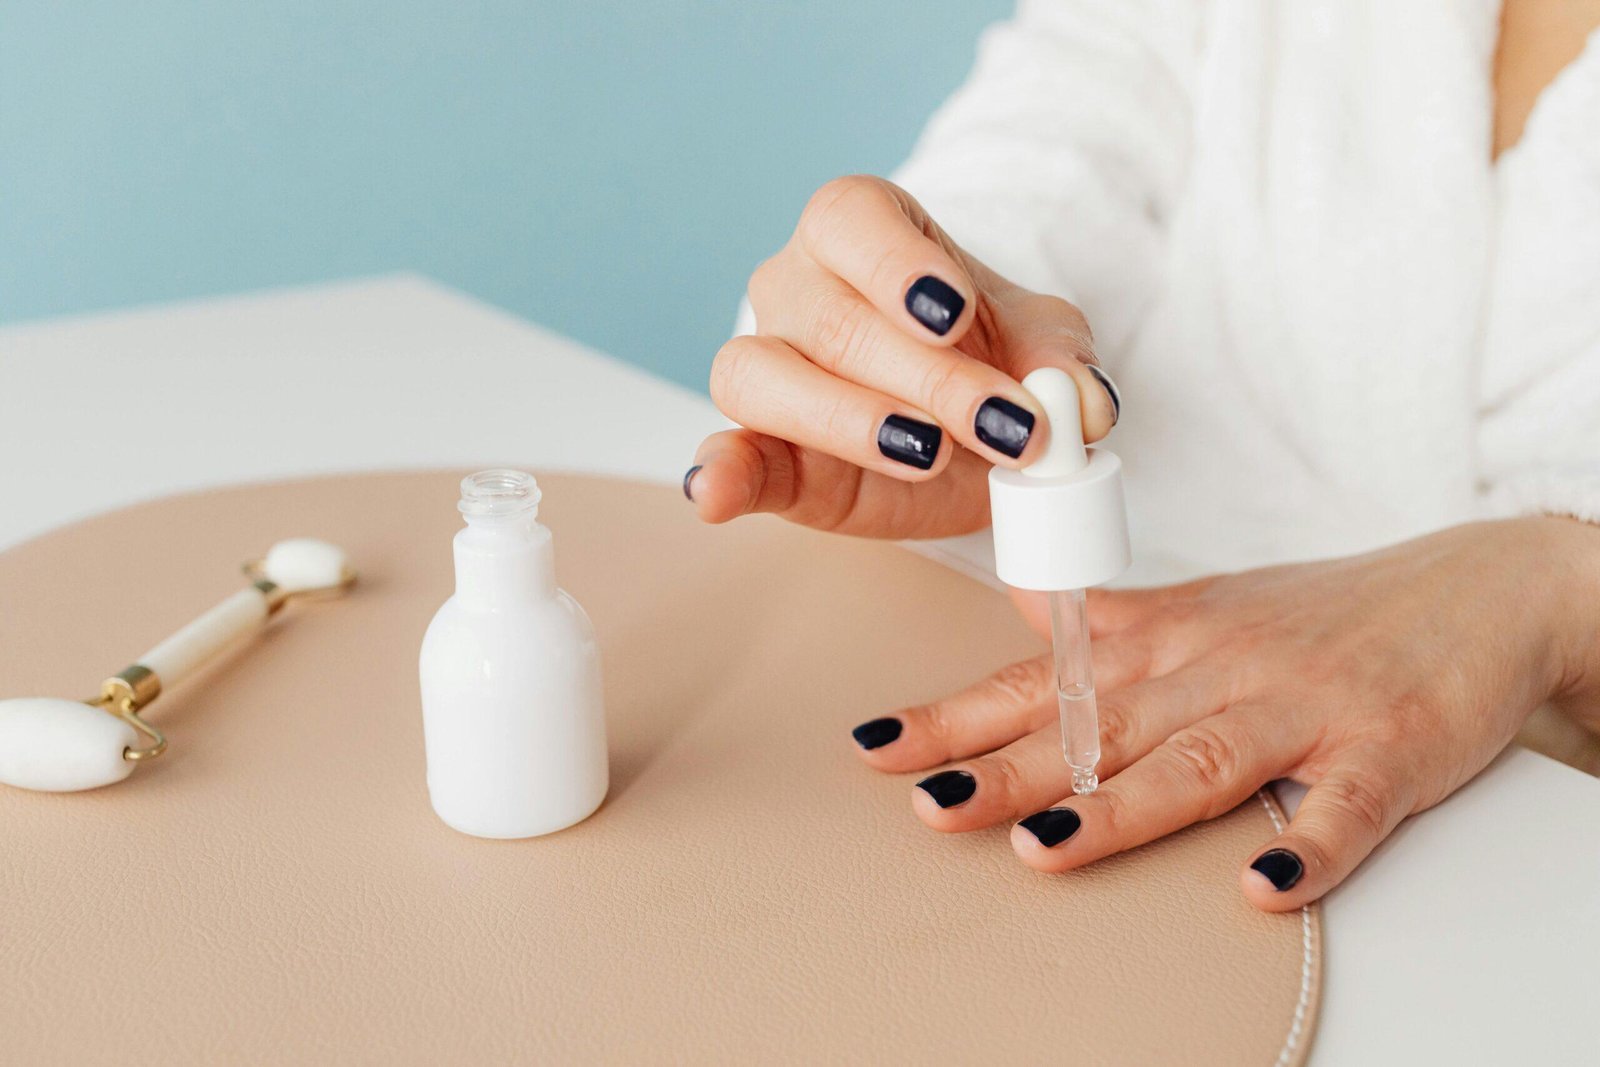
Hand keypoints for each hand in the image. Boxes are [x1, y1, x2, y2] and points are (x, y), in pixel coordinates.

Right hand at [686, 175, 1118, 540]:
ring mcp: (766, 366)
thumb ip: (1065, 363)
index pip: (851, 219)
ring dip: (846, 420)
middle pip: (832, 317)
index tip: (952, 314)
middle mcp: (797, 287)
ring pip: (761, 376)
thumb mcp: (1043, 348)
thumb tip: (1085, 403)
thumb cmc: (991, 360)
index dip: (896, 265)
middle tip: (1005, 424)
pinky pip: (725, 453)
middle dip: (926, 376)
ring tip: (925, 454)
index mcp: (861, 231)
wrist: (971, 434)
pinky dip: (719, 473)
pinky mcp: (761, 451)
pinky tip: (714, 492)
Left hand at [849, 517, 1599, 909]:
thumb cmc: (1326, 609)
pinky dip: (1308, 847)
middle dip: (1008, 768)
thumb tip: (1027, 604)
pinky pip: (1344, 806)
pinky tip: (1263, 888)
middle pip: (1100, 727)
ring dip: (1122, 806)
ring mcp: (1303, 707)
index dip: (958, 717)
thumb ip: (1117, 619)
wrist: (1477, 588)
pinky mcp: (1387, 747)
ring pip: (1201, 759)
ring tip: (1046, 846)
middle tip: (929, 802)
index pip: (1043, 683)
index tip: (879, 748)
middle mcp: (1220, 668)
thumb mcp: (1209, 602)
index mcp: (1169, 641)